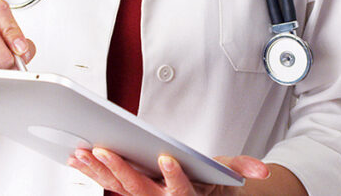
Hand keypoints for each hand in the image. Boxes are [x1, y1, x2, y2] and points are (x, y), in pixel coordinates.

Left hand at [68, 148, 269, 195]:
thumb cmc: (210, 184)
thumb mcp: (229, 174)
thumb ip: (242, 169)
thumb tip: (262, 171)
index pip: (181, 192)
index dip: (174, 177)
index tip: (167, 159)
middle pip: (140, 190)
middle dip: (122, 170)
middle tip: (104, 149)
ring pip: (119, 189)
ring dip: (100, 171)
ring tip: (82, 151)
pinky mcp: (130, 192)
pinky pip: (110, 185)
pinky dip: (94, 171)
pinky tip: (78, 157)